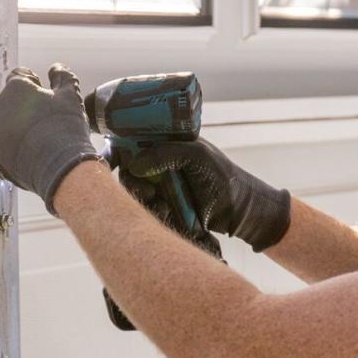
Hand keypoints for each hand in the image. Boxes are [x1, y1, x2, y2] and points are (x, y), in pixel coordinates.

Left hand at [0, 63, 102, 215]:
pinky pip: (3, 144)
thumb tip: (57, 68)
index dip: (35, 83)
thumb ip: (63, 76)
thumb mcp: (70, 96)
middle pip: (11, 100)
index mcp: (16, 87)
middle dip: (25, 106)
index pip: (20, 75)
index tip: (46, 95)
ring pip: (5, 122)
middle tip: (46, 119)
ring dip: (19, 126)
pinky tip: (32, 152)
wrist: (59, 166)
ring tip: (40, 138)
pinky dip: (14, 146)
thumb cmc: (65, 128)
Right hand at [116, 138, 290, 252]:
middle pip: (129, 171)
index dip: (120, 152)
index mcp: (167, 144)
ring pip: (135, 193)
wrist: (241, 212)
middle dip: (133, 183)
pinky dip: (152, 214)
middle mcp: (160, 164)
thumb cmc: (223, 177)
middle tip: (148, 192)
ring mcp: (162, 187)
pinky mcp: (164, 208)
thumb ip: (167, 153)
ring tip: (162, 206)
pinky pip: (147, 210)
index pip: (133, 143)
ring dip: (143, 201)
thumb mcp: (197, 156)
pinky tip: (166, 214)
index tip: (116, 162)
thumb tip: (134, 164)